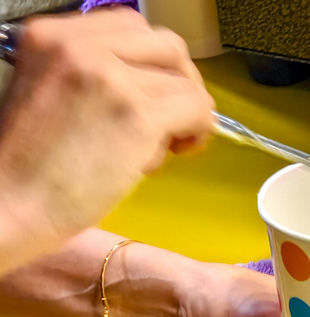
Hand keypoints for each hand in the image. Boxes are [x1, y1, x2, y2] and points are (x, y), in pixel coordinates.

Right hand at [0, 10, 213, 272]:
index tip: (154, 93)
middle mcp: (79, 46)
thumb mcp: (49, 92)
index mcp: (50, 35)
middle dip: (181, 81)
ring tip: (165, 146)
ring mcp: (110, 77)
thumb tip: (153, 84)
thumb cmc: (29, 165)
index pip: (129, 26)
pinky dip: (199, 131)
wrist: (10, 204)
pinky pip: (198, 108)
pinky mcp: (137, 114)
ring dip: (188, 114)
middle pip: (165, 45)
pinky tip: (180, 151)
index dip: (154, 61)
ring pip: (185, 81)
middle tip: (176, 118)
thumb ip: (93, 76)